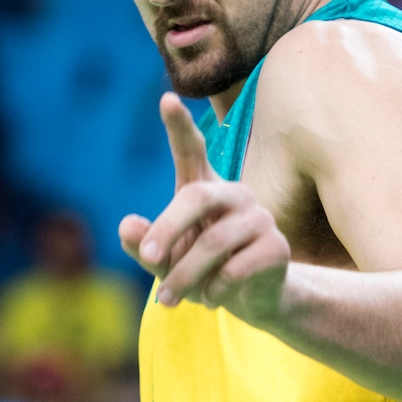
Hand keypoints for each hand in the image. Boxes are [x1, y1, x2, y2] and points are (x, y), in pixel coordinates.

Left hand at [118, 93, 289, 321]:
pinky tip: (211, 298)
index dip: (179, 126)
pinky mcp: (276, 246)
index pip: (191, 150)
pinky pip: (235, 269)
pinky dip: (213, 291)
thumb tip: (126, 226)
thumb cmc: (201, 271)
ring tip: (169, 299)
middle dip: (168, 228)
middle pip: (197, 196)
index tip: (167, 99)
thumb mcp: (165, 262)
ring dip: (184, 277)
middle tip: (148, 257)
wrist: (251, 301)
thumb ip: (144, 246)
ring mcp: (259, 217)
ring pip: (214, 243)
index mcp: (203, 188)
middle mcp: (234, 194)